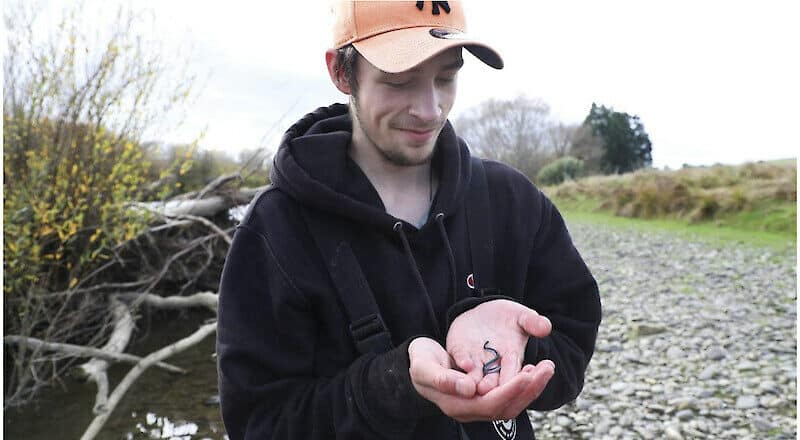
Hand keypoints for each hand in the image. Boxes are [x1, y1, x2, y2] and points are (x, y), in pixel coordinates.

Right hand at [408, 337, 553, 421]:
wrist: (417, 364)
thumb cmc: (419, 363)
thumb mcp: (425, 367)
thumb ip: (444, 378)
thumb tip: (469, 388)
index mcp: (457, 405)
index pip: (491, 404)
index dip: (511, 391)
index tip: (528, 374)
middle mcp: (470, 410)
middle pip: (507, 407)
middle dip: (530, 389)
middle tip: (548, 367)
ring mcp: (478, 406)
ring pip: (511, 404)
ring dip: (531, 388)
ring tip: (545, 367)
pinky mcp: (483, 397)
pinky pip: (507, 396)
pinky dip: (522, 385)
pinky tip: (530, 369)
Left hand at [446, 300, 552, 394]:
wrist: (483, 312)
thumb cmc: (507, 318)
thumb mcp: (521, 317)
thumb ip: (532, 322)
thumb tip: (546, 327)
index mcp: (512, 358)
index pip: (516, 372)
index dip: (521, 377)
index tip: (525, 379)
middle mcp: (493, 365)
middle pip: (496, 381)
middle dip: (497, 386)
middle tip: (498, 389)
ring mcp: (475, 360)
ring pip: (476, 376)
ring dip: (476, 382)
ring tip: (480, 386)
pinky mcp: (459, 351)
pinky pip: (460, 359)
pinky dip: (463, 361)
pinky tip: (466, 364)